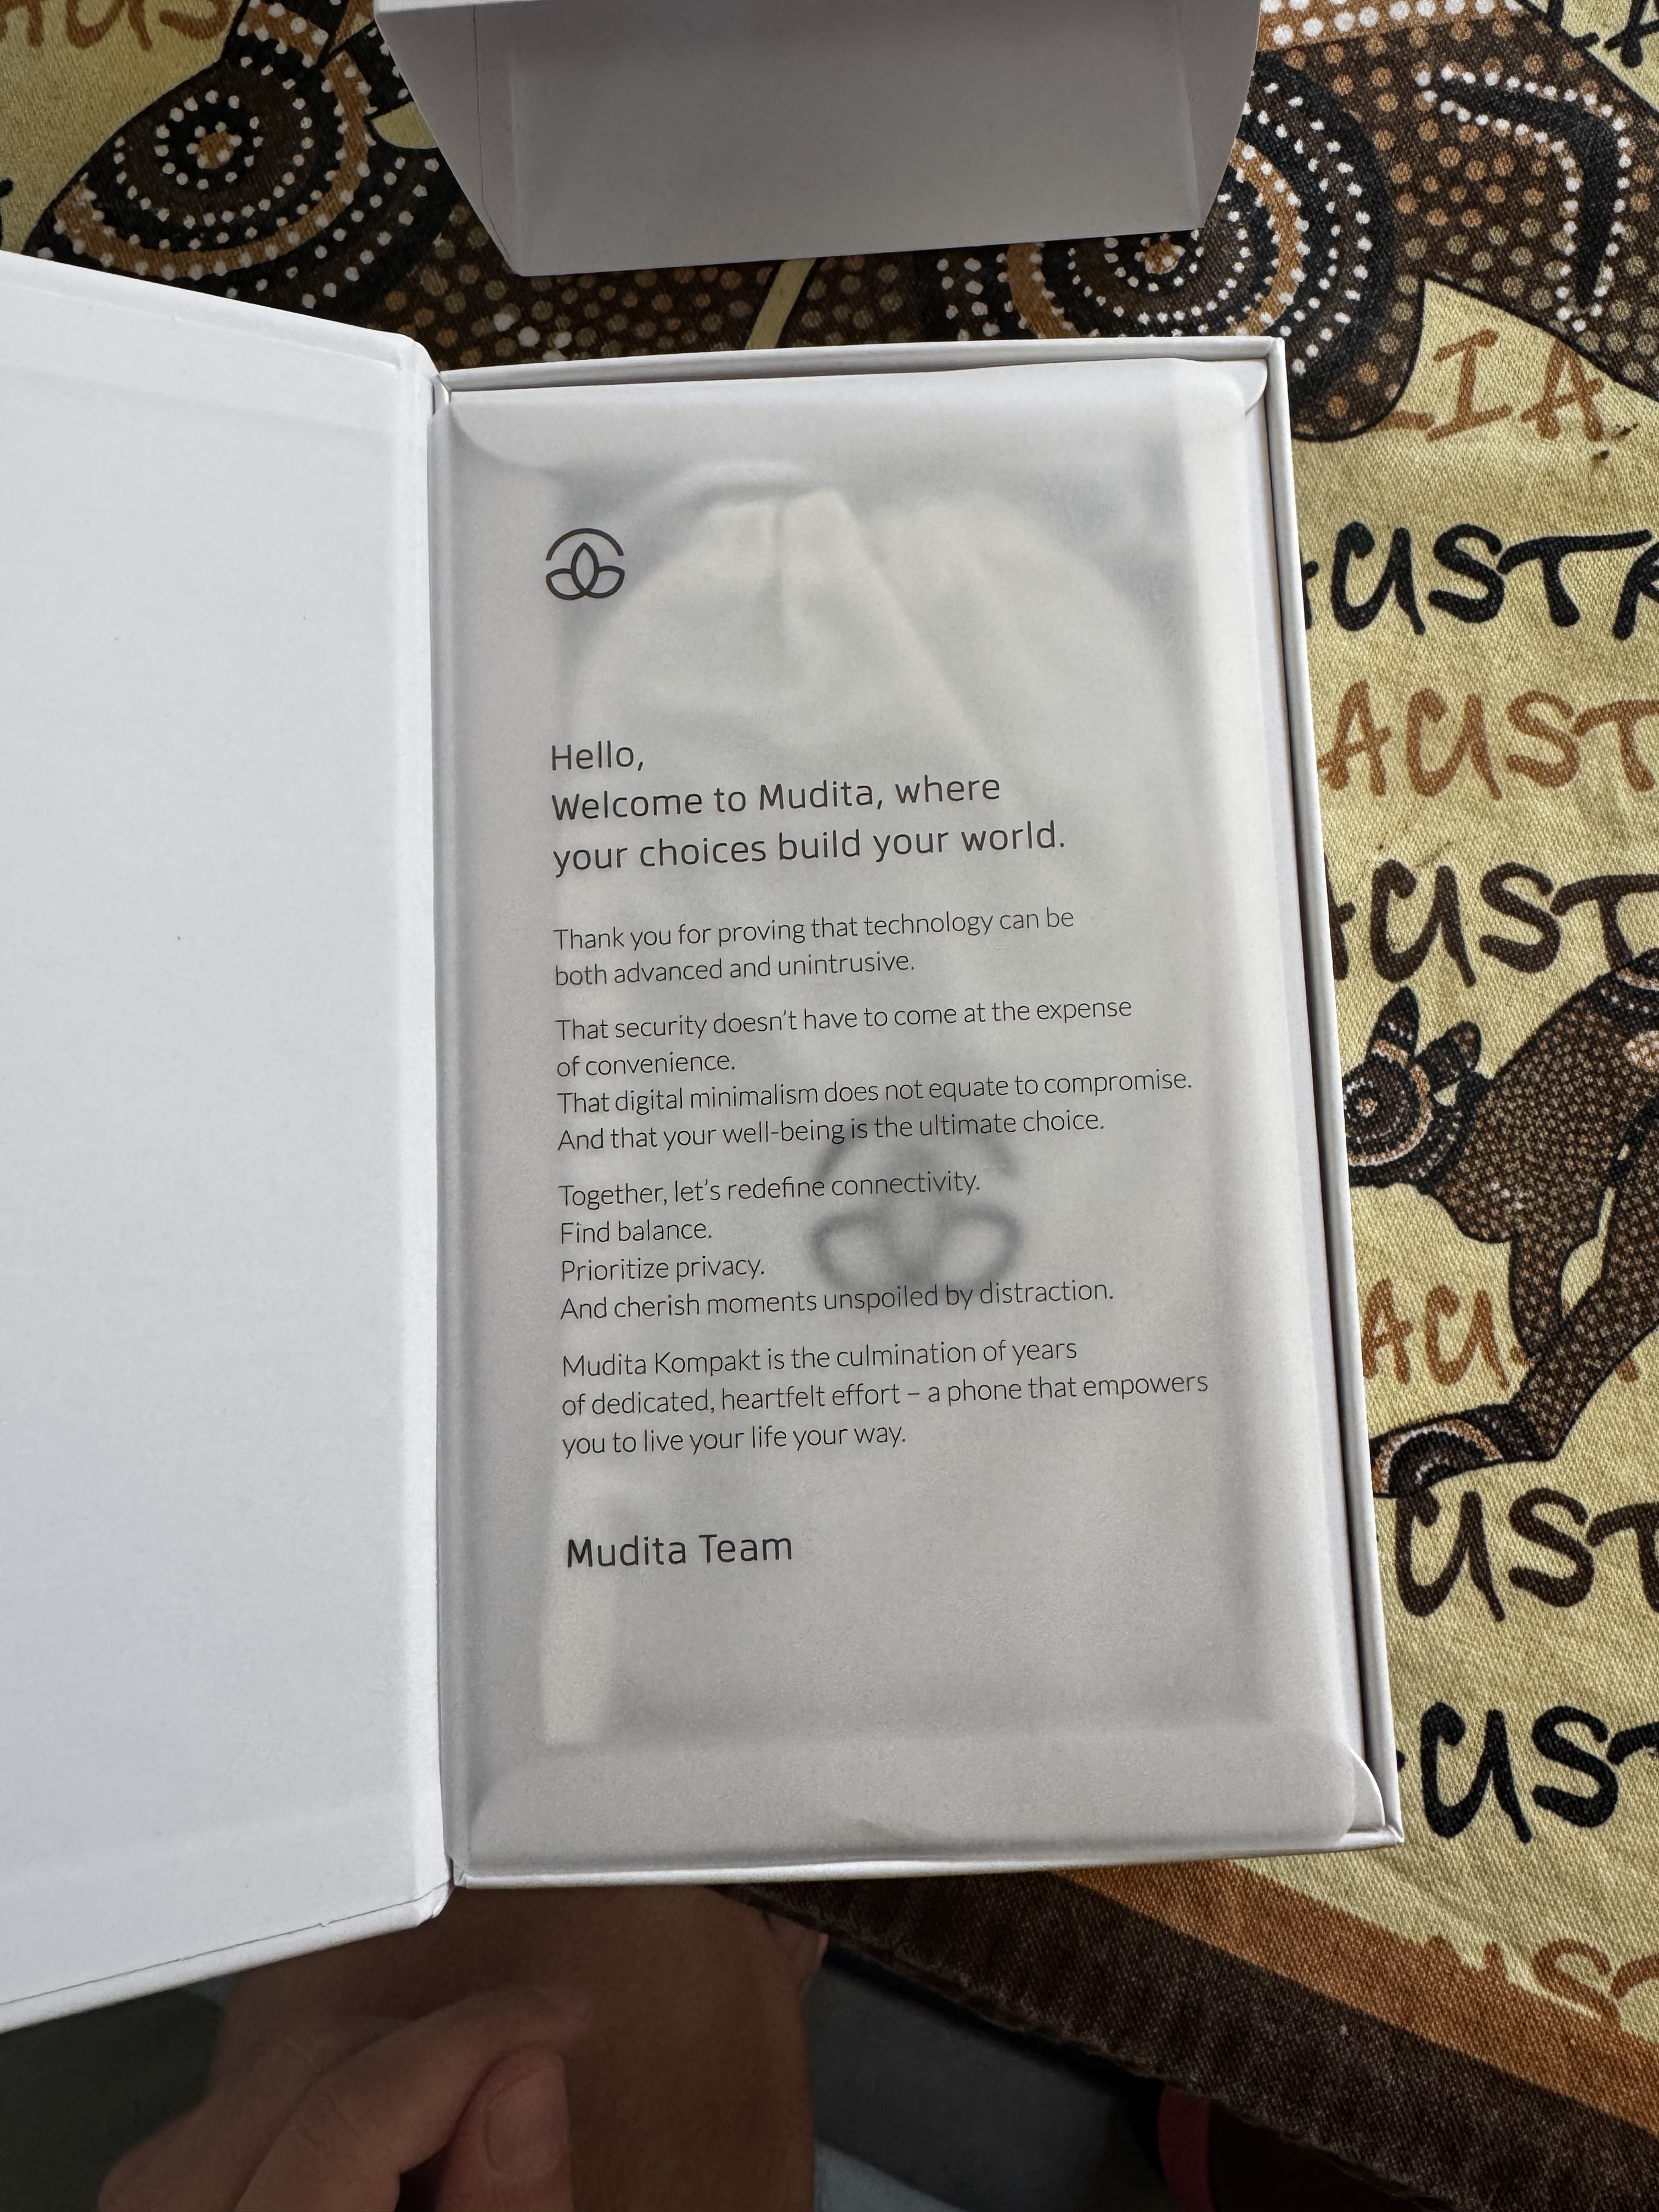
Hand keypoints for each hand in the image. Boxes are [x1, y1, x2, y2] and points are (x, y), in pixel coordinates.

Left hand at [98, 1986, 587, 2211]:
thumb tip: (526, 2073)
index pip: (350, 2112)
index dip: (473, 2038)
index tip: (557, 2020)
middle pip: (305, 2077)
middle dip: (434, 2052)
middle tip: (525, 2085)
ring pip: (261, 2080)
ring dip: (377, 2077)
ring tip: (455, 2145)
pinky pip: (224, 2116)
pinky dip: (315, 2110)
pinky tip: (377, 2168)